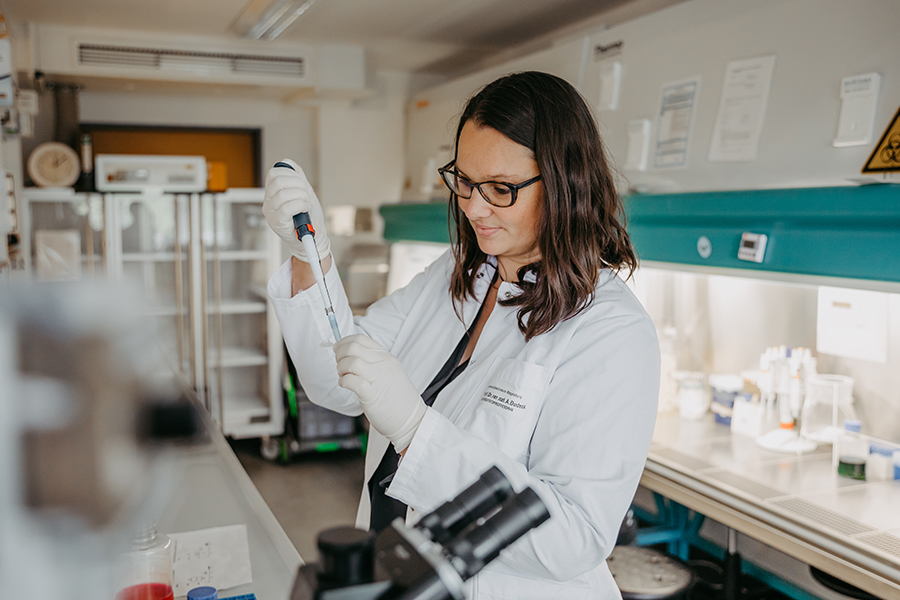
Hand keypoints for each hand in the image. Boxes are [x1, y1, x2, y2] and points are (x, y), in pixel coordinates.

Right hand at [262, 158, 329, 262]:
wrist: (314, 236)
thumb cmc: (308, 216)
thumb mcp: (304, 192)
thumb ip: (296, 177)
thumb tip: (287, 162)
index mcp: (272, 192)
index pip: (274, 173)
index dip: (292, 175)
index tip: (302, 184)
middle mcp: (268, 201)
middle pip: (278, 181)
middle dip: (299, 185)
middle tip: (307, 195)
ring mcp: (270, 212)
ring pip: (283, 194)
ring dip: (302, 196)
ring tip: (307, 203)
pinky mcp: (276, 223)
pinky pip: (287, 207)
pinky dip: (301, 205)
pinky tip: (305, 209)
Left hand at [334, 334, 425, 451]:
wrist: (411, 418)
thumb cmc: (397, 397)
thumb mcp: (390, 370)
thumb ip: (373, 361)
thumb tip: (349, 353)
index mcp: (385, 356)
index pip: (360, 339)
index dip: (344, 342)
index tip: (338, 349)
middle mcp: (382, 364)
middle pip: (353, 347)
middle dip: (339, 354)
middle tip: (339, 365)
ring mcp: (378, 378)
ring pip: (351, 362)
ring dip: (341, 369)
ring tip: (343, 377)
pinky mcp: (372, 395)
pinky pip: (352, 382)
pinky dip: (343, 382)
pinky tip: (345, 385)